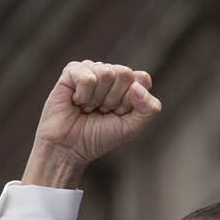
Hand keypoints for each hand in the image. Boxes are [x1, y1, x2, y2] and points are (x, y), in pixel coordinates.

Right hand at [22, 61, 161, 187]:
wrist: (69, 149)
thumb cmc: (99, 138)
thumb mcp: (132, 128)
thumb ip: (149, 109)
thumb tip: (138, 86)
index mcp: (127, 83)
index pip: (142, 79)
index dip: (131, 101)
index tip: (119, 114)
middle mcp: (110, 73)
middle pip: (124, 73)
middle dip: (113, 99)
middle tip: (101, 111)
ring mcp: (90, 70)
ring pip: (106, 74)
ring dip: (96, 99)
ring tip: (87, 108)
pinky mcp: (71, 72)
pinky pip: (87, 77)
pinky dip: (83, 95)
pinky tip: (76, 102)